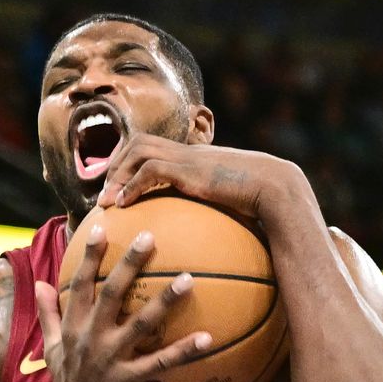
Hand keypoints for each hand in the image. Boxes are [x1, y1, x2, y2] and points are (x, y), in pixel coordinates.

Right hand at [33, 228, 211, 381]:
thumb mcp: (51, 348)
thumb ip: (48, 314)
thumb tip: (39, 283)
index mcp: (73, 327)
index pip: (80, 283)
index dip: (90, 255)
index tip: (101, 225)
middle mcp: (90, 338)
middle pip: (111, 293)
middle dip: (129, 263)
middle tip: (150, 237)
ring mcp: (109, 358)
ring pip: (140, 323)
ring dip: (165, 300)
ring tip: (189, 279)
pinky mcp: (128, 380)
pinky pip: (161, 362)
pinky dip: (185, 350)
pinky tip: (209, 338)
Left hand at [99, 134, 306, 223]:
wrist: (276, 188)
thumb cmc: (263, 201)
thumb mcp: (235, 202)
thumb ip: (218, 208)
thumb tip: (217, 240)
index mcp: (196, 157)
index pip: (154, 147)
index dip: (131, 162)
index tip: (119, 188)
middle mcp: (188, 152)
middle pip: (139, 141)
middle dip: (116, 163)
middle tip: (106, 193)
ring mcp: (188, 157)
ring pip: (137, 149)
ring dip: (117, 173)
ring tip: (108, 201)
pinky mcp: (188, 168)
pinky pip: (149, 170)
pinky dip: (131, 185)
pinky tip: (122, 206)